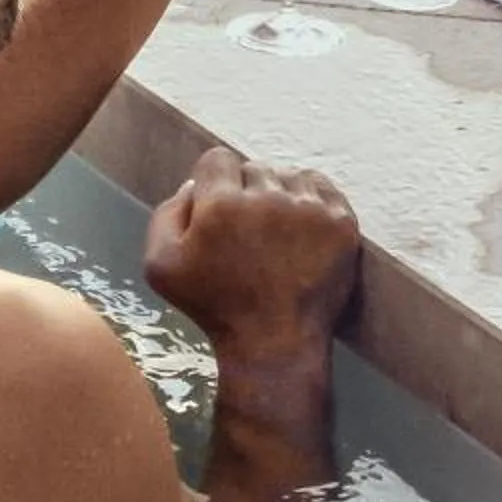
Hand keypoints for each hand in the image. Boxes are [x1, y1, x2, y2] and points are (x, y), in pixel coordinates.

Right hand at [144, 149, 360, 358]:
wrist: (274, 343)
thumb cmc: (214, 308)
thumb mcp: (161, 266)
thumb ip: (166, 214)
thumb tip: (195, 184)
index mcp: (221, 203)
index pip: (218, 159)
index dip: (215, 182)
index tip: (220, 210)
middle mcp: (267, 197)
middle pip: (254, 167)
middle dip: (247, 191)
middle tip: (248, 230)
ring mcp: (309, 208)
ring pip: (289, 175)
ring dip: (280, 194)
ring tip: (276, 231)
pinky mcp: (340, 222)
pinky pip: (322, 186)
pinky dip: (311, 199)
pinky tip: (301, 227)